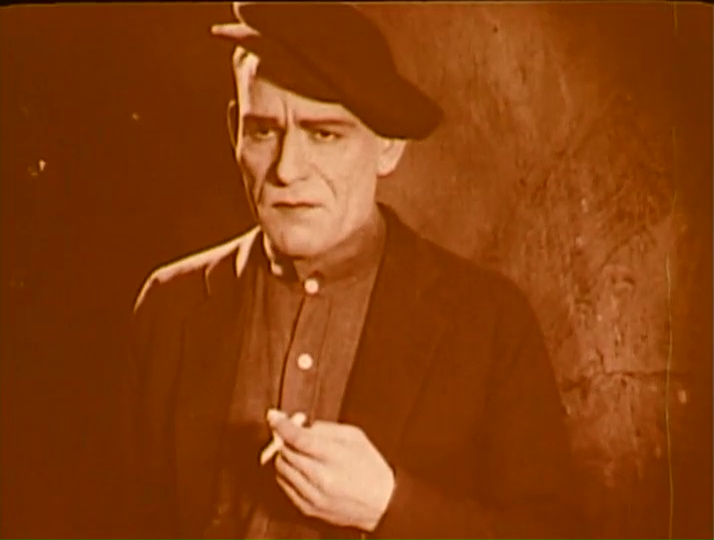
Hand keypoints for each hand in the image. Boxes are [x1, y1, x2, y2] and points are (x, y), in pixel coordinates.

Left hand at [267, 410, 394, 531]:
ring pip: (282, 469)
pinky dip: (287, 472)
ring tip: (298, 450)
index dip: (282, 425)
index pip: (298, 438)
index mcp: (334, 458)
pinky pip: (284, 486)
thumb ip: (325, 428)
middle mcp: (320, 478)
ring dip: (285, 455)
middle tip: (289, 431)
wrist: (382, 503)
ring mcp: (312, 496)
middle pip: (286, 452)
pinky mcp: (308, 509)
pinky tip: (299, 467)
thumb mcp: (354, 437)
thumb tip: (301, 425)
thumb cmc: (370, 467)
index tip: (273, 416)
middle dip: (284, 438)